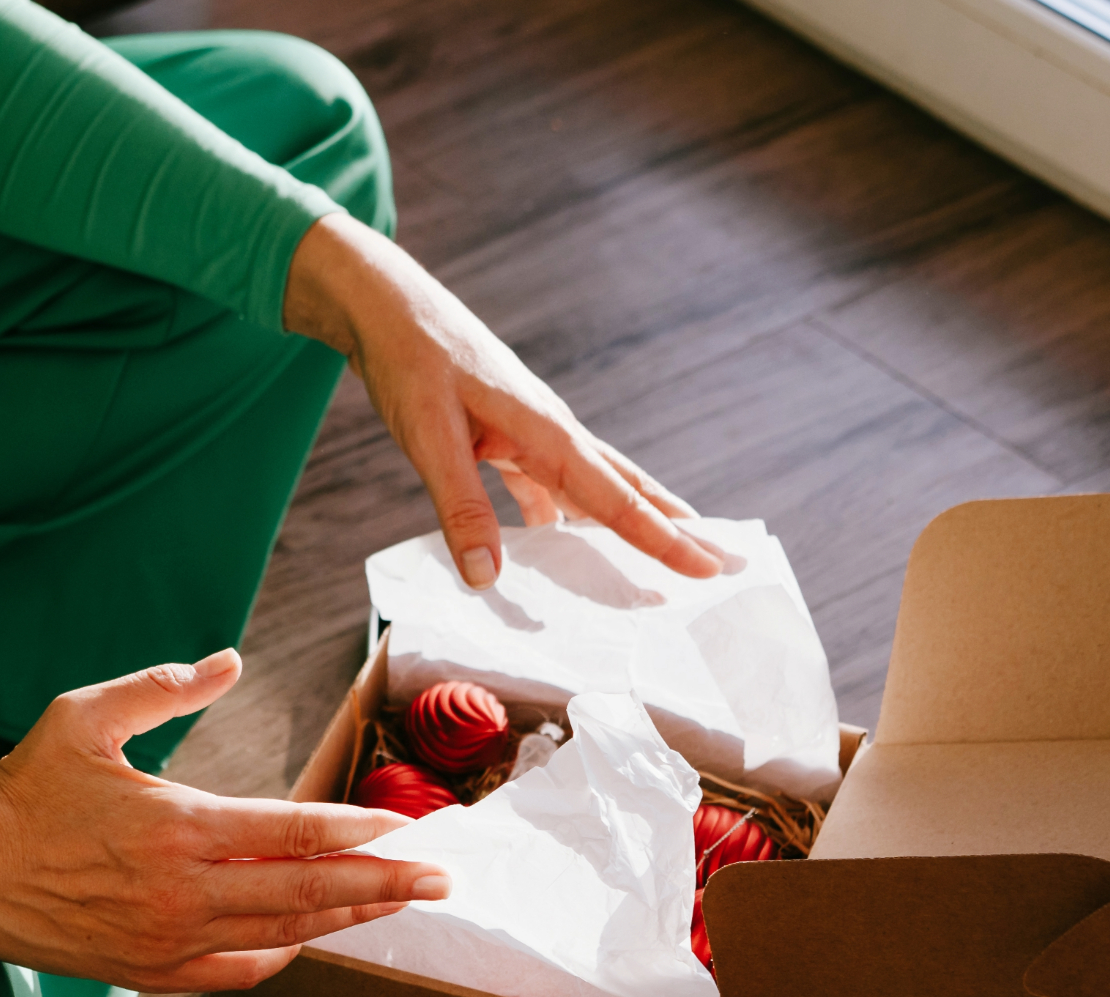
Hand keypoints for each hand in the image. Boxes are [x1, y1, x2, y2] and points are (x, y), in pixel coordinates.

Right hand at [0, 651, 447, 988]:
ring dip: (349, 919)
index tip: (409, 826)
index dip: (359, 830)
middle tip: (442, 877)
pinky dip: (284, 955)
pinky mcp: (153, 971)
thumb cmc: (23, 789)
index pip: (293, 830)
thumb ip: (162, 686)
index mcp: (176, 825)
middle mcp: (183, 891)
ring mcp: (170, 939)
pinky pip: (240, 973)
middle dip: (386, 884)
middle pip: (309, 891)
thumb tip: (226, 660)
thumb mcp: (84, 716)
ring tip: (399, 902)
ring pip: (285, 936)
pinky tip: (314, 936)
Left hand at [284, 213, 721, 588]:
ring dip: (626, 523)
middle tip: (722, 562)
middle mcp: (551, 431)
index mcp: (546, 431)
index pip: (616, 499)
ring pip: (592, 488)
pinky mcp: (504, 435)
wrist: (386, 304)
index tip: (708, 568)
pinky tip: (555, 546)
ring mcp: (531, 432)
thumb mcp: (430, 440)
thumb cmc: (410, 361)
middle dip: (672, 527)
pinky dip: (561, 518)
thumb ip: (461, 510)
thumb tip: (487, 579)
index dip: (663, 538)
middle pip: (626, 488)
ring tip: (662, 557)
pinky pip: (548, 486)